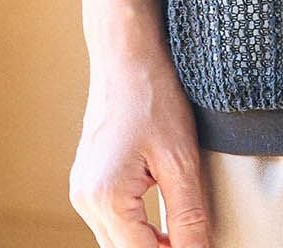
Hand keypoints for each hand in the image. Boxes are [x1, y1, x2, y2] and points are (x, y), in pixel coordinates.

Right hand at [69, 42, 210, 247]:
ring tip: (184, 235)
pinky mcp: (87, 179)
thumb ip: (188, 215)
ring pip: (115, 241)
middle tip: (195, 242)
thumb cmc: (155, 97)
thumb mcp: (181, 159)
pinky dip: (136, 227)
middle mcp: (85, 200)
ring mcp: (82, 190)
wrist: (127, 54)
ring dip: (148, 244)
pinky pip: (111, 220)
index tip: (200, 246)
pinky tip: (163, 220)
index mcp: (105, 198)